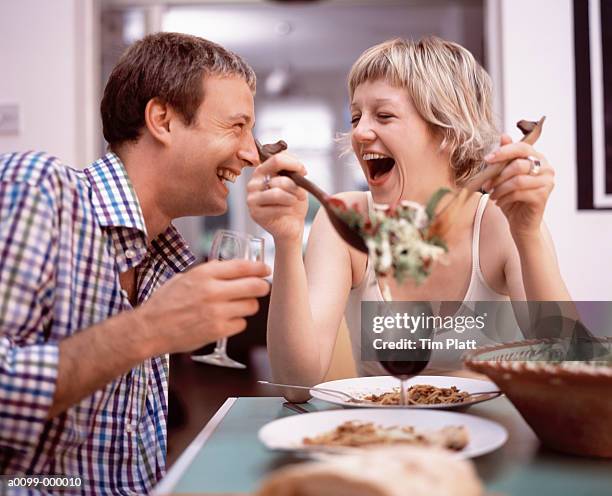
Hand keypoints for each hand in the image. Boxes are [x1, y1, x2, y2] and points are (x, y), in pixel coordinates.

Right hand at [136, 259, 269, 354]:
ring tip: (237, 307)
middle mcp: (213, 291)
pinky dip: (237, 323)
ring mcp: (217, 312)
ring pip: (251, 306)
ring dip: (248, 306)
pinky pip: (241, 324)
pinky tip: (225, 321)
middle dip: (262, 287)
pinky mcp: (218, 330)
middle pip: (255, 286)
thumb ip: (209, 272)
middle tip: (261, 288)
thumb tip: (231, 269)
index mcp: (204, 274)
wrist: (149, 328)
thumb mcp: (185, 277)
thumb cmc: (165, 302)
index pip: (243, 267)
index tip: (266, 270)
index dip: (259, 268)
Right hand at [247, 151, 308, 242]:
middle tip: (301, 194)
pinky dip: (288, 210)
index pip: (276, 159)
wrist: (291, 224)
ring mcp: (252, 198)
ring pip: (277, 193)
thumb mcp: (295, 181)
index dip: (294, 164)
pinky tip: (288, 211)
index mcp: (262, 171)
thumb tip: (297, 167)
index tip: (303, 172)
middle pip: (279, 179)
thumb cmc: (292, 202)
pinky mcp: (255, 213)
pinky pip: (277, 208)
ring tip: (294, 202)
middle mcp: (253, 183)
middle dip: (296, 187)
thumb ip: (292, 169)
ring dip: (292, 198)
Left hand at [482, 134, 554, 239]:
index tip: (487, 159)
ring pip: (517, 180)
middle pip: (519, 164)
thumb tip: (504, 135)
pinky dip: (504, 198)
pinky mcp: (543, 197)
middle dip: (498, 175)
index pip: (523, 147)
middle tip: (486, 185)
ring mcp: (547, 182)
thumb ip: (505, 158)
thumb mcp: (504, 176)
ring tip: (492, 195)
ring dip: (499, 188)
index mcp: (538, 158)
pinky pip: (519, 193)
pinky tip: (499, 202)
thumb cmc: (512, 197)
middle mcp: (546, 168)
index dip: (504, 151)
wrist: (521, 222)